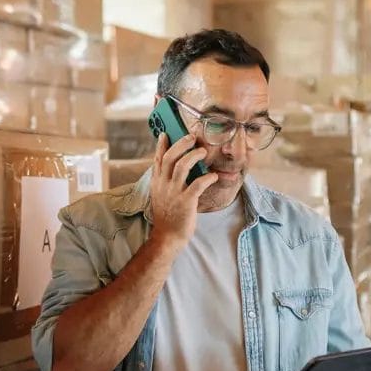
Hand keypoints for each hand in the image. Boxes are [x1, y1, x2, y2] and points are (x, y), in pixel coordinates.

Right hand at [149, 133, 218, 248]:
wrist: (167, 237)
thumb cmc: (168, 216)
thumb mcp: (161, 195)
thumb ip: (165, 181)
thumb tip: (175, 167)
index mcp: (157, 182)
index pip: (158, 159)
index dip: (162, 145)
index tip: (166, 133)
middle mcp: (163, 185)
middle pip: (170, 157)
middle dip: (182, 144)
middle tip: (192, 137)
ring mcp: (174, 193)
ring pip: (182, 166)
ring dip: (194, 156)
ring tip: (203, 152)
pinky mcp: (186, 202)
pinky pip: (197, 184)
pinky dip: (207, 177)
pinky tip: (213, 176)